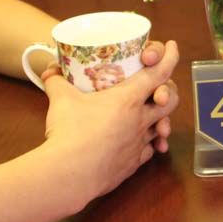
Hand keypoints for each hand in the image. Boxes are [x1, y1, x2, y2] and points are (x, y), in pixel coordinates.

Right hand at [39, 40, 179, 202]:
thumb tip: (50, 70)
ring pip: (161, 126)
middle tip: (158, 85)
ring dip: (158, 118)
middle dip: (169, 90)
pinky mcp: (133, 163)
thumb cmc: (69, 133)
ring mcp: (140, 143)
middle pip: (170, 100)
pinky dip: (146, 143)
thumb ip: (57, 81)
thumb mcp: (61, 100)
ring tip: (147, 114)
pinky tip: (136, 141)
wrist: (69, 174)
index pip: (160, 72)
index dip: (170, 56)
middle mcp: (141, 120)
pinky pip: (148, 149)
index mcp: (129, 99)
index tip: (172, 46)